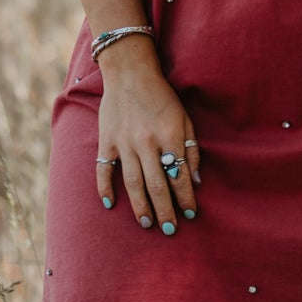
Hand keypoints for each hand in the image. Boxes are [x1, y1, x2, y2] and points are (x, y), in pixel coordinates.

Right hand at [96, 43, 200, 231]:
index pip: (180, 176)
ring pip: (133, 183)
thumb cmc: (162, 96)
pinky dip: (105, 188)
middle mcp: (147, 143)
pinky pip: (104, 169)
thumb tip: (197, 180)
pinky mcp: (107, 140)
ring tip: (147, 224)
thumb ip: (191, 149)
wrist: (130, 72)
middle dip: (166, 210)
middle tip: (171, 229)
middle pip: (158, 185)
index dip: (187, 197)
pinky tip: (110, 204)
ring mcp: (124, 143)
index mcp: (170, 136)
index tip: (191, 214)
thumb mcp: (185, 118)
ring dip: (141, 206)